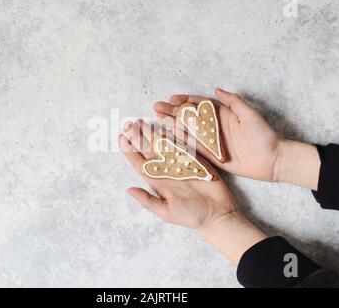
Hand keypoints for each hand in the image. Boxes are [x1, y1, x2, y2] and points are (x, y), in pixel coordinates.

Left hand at [120, 120, 266, 264]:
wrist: (218, 214)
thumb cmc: (191, 216)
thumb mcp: (166, 212)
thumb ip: (148, 201)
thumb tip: (128, 190)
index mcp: (157, 181)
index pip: (139, 163)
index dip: (129, 151)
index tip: (121, 138)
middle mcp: (166, 170)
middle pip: (149, 150)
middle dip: (138, 137)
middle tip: (129, 124)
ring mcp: (181, 163)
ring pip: (163, 144)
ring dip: (153, 133)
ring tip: (142, 122)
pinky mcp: (196, 159)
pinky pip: (183, 144)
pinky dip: (175, 135)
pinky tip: (166, 126)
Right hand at [154, 88, 320, 188]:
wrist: (272, 160)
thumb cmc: (264, 136)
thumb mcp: (250, 115)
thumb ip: (234, 102)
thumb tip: (216, 89)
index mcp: (223, 114)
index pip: (199, 104)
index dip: (184, 101)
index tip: (171, 99)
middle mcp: (214, 127)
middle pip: (189, 117)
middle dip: (172, 111)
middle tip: (157, 108)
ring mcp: (211, 141)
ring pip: (188, 132)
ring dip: (172, 126)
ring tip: (158, 120)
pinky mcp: (212, 156)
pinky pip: (193, 148)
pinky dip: (181, 143)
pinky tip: (168, 138)